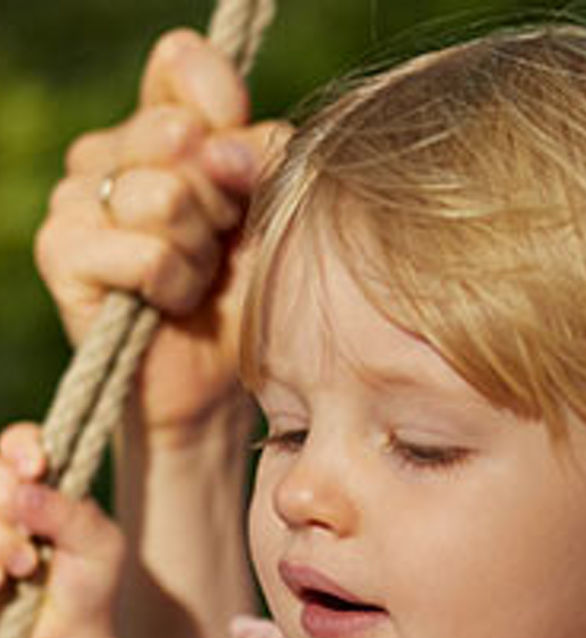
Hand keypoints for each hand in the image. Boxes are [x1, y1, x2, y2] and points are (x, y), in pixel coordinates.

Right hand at [0, 423, 123, 637]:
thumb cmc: (89, 586)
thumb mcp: (100, 548)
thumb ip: (73, 516)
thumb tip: (29, 489)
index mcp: (45, 482)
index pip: (21, 441)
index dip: (23, 446)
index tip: (38, 468)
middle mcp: (6, 496)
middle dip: (7, 503)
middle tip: (30, 547)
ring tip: (24, 568)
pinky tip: (1, 583)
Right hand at [34, 28, 287, 447]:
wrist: (223, 377)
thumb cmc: (252, 288)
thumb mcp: (277, 205)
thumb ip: (263, 149)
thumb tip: (218, 145)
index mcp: (162, 125)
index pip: (183, 65)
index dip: (225, 107)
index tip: (244, 164)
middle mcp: (110, 151)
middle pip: (178, 133)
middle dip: (221, 199)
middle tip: (220, 240)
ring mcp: (76, 199)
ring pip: (161, 195)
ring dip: (200, 250)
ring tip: (198, 276)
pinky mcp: (62, 252)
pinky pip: (144, 252)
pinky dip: (176, 283)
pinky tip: (173, 301)